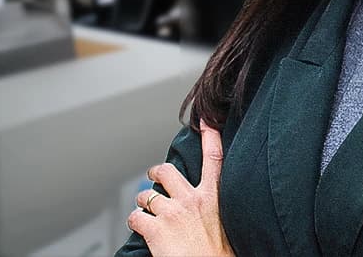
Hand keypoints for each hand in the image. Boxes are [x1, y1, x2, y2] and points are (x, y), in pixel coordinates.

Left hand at [126, 121, 234, 256]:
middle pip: (167, 171)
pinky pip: (135, 217)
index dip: (210, 136)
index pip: (214, 158)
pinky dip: (135, 221)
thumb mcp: (227, 221)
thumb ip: (214, 206)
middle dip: (156, 173)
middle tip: (154, 177)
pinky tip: (140, 227)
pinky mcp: (154, 229)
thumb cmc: (221, 254)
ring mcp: (171, 213)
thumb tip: (205, 204)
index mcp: (214, 197)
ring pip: (146, 195)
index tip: (205, 120)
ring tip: (146, 212)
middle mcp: (191, 200)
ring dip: (143, 202)